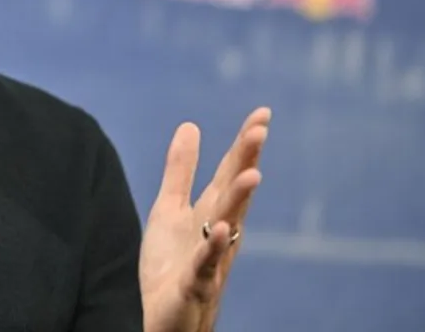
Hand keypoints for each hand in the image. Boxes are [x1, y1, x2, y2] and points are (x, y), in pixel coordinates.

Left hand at [138, 107, 270, 331]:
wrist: (162, 318)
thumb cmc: (171, 266)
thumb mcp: (170, 210)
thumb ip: (180, 171)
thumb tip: (191, 124)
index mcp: (211, 214)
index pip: (231, 173)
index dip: (244, 144)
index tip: (262, 113)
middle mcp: (219, 235)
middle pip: (234, 193)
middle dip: (246, 162)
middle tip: (261, 129)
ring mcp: (209, 261)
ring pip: (228, 227)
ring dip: (240, 200)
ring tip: (253, 173)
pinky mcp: (193, 287)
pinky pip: (205, 266)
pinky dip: (213, 246)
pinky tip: (220, 226)